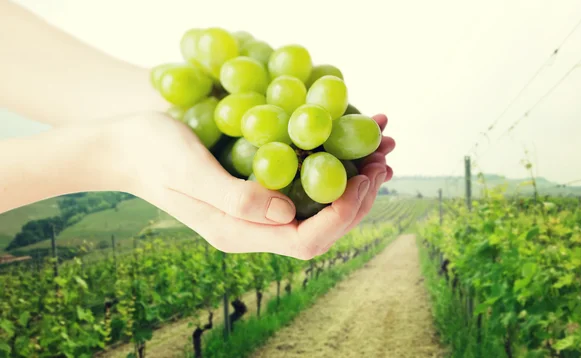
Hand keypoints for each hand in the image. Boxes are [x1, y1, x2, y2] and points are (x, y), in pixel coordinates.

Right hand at [110, 112, 394, 259]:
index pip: (305, 240)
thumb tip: (285, 212)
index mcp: (238, 233)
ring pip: (319, 204)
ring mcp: (257, 208)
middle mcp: (254, 227)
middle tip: (382, 156)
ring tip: (379, 147)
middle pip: (322, 226)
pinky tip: (347, 138)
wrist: (125, 143)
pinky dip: (332, 162)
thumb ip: (233, 198)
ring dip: (354, 178)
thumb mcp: (187, 171)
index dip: (342, 214)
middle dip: (358, 195)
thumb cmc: (150, 152)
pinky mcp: (257, 185)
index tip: (363, 177)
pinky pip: (305, 181)